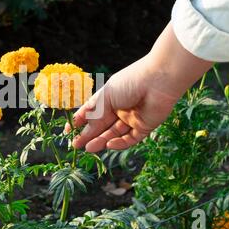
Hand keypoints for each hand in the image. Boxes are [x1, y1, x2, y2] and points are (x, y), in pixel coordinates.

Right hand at [65, 23, 212, 152]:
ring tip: (89, 148)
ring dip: (101, 141)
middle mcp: (120, 108)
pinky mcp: (145, 126)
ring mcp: (132, 118)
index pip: (91, 112)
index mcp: (109, 97)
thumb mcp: (106, 97)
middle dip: (88, 135)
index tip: (68, 131)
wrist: (159, 80)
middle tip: (76, 145)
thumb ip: (94, 113)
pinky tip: (109, 144)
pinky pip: (130, 138)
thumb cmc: (130, 82)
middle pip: (101, 125)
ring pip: (114, 133)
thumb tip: (82, 126)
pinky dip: (120, 143)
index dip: (79, 121)